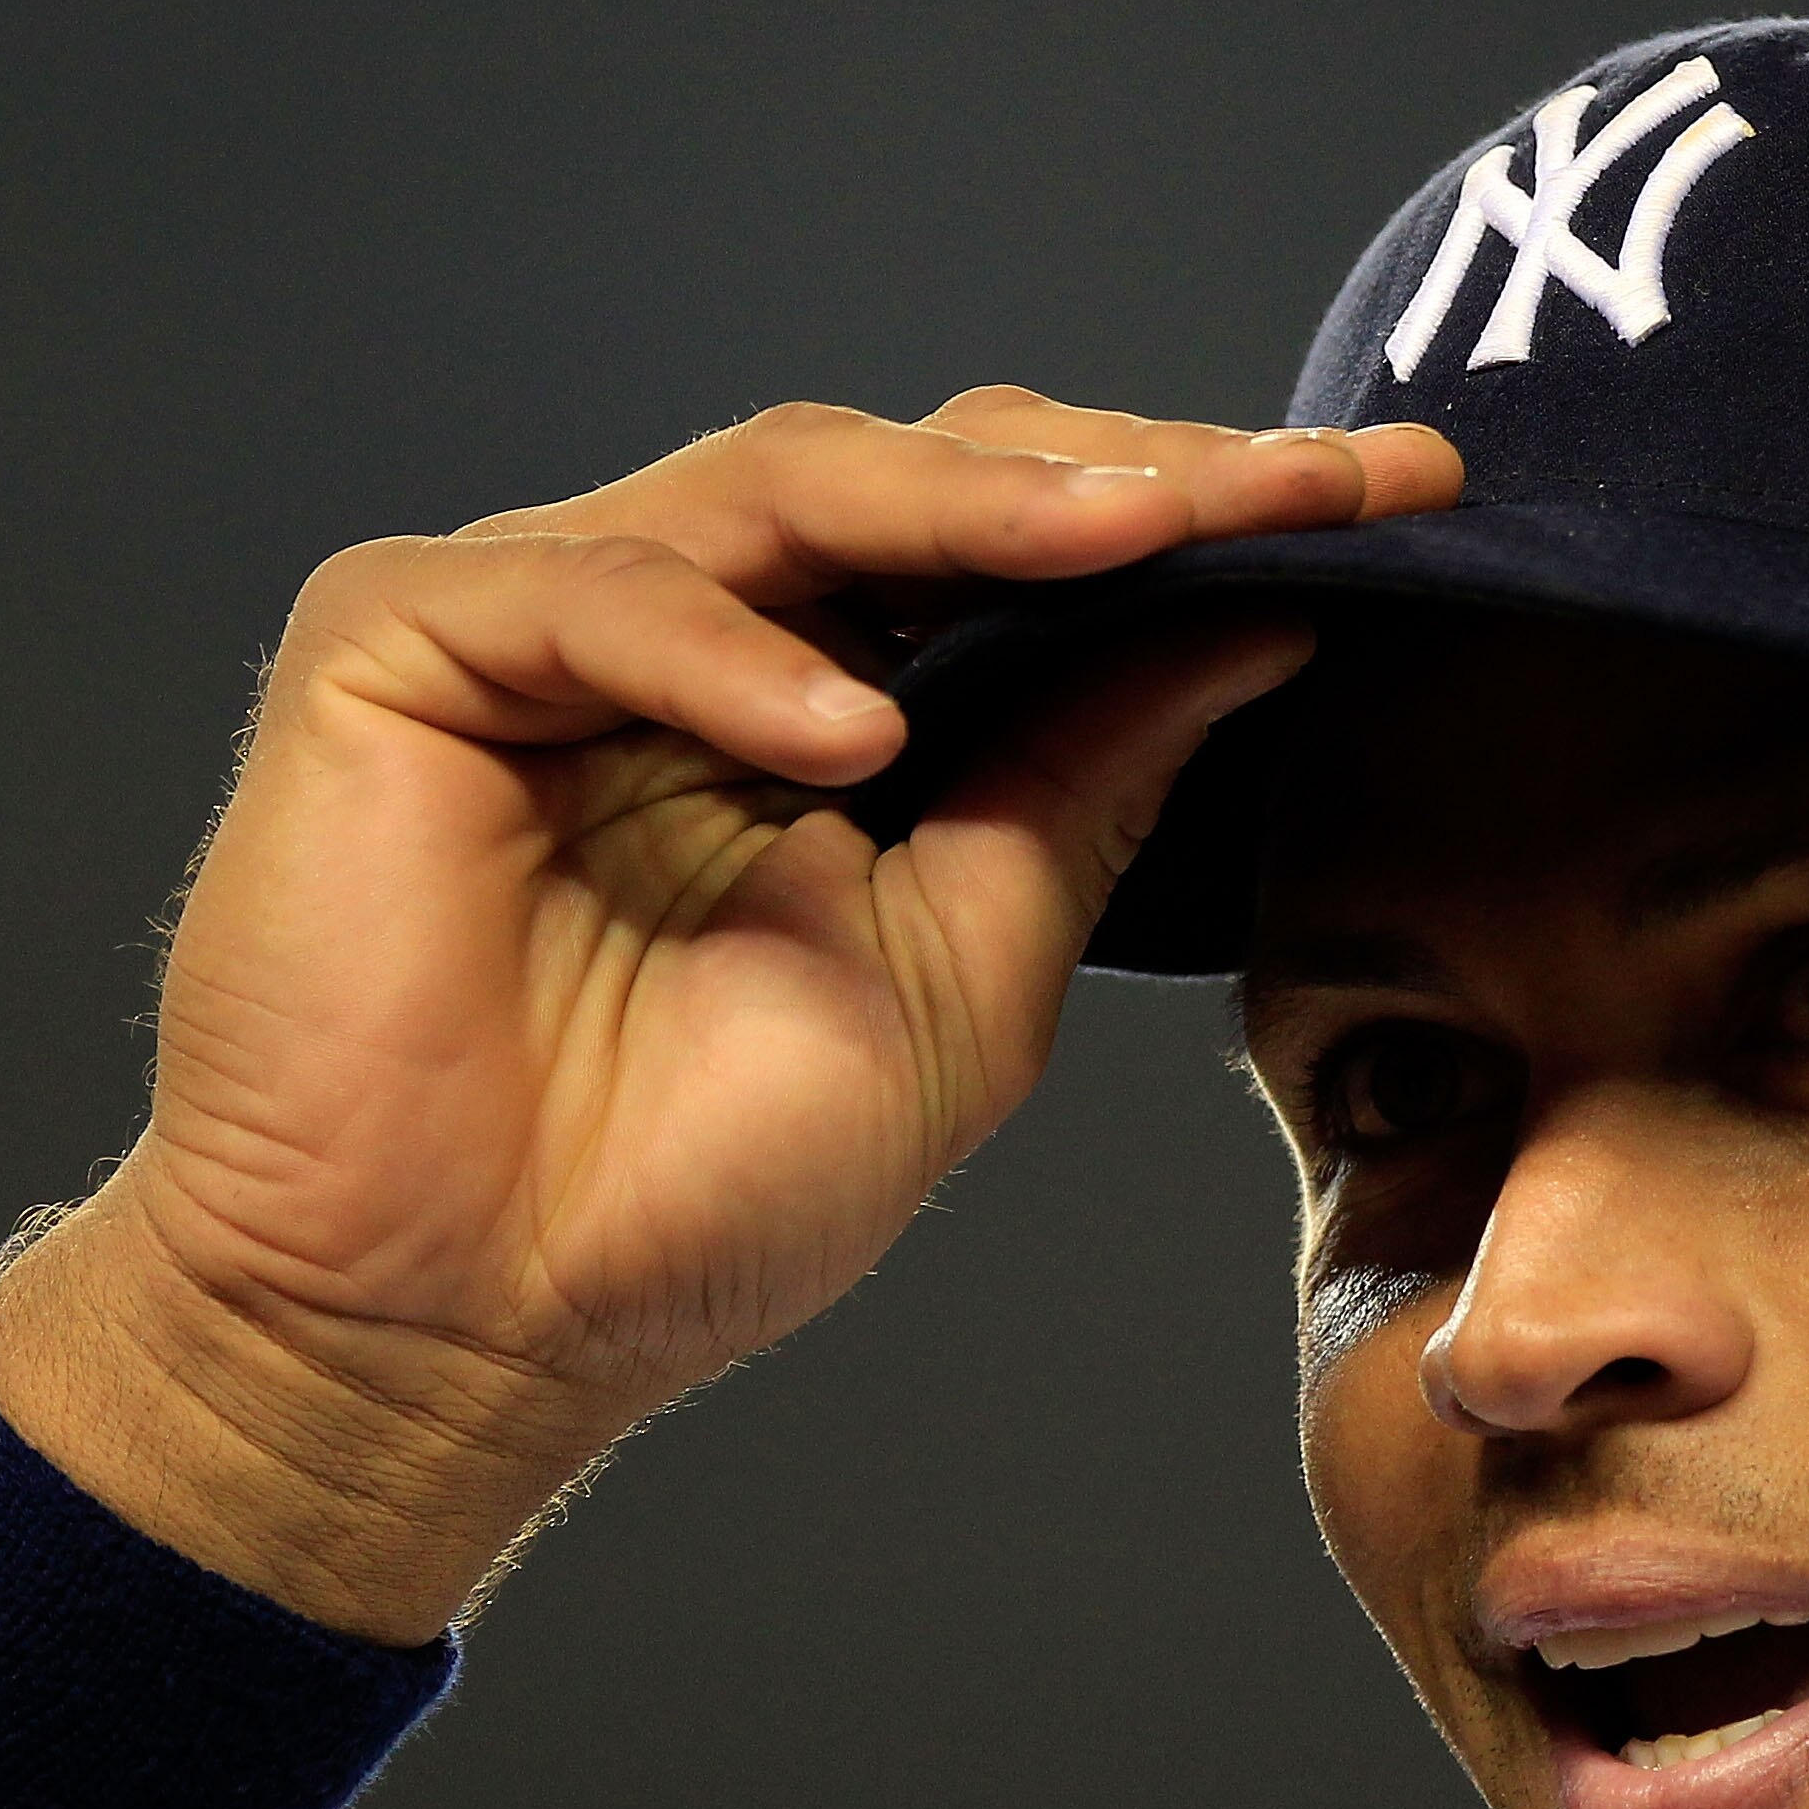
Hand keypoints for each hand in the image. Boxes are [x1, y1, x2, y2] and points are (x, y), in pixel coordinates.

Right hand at [0, 389, 1457, 1638]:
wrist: (451, 1336)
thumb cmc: (683, 1195)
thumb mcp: (959, 976)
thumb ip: (1084, 789)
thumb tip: (1263, 620)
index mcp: (827, 698)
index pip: (1032, 552)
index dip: (1211, 516)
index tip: (1409, 500)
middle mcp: (698, 627)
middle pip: (931, 472)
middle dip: (1140, 471)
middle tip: (1317, 476)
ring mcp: (543, 617)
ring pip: (787, 482)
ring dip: (979, 508)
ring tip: (1146, 534)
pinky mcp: (399, 641)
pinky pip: (596, 592)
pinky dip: (731, 656)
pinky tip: (849, 737)